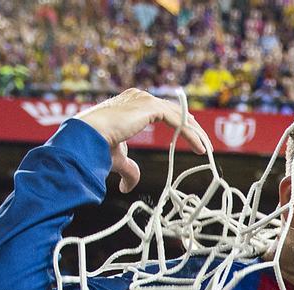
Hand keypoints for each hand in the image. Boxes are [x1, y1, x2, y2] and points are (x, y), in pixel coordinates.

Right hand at [76, 89, 209, 193]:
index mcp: (132, 105)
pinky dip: (190, 134)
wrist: (87, 138)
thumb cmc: (98, 147)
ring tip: (206, 149)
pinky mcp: (149, 106)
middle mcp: (139, 97)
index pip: (164, 112)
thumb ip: (128, 170)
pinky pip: (178, 120)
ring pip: (179, 115)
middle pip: (175, 112)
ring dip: (195, 132)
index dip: (181, 127)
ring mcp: (144, 99)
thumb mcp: (118, 160)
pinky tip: (200, 148)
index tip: (194, 141)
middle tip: (205, 146)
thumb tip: (127, 187)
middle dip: (193, 129)